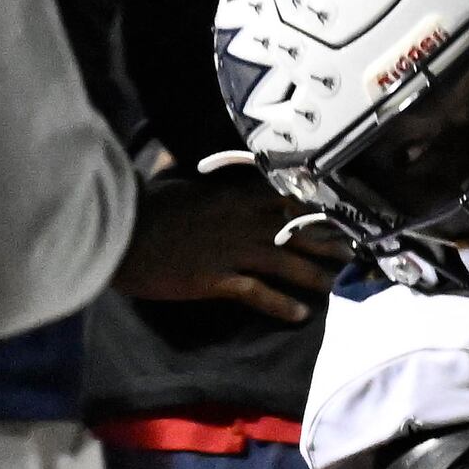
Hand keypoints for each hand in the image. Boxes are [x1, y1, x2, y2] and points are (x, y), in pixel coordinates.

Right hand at [113, 167, 347, 322]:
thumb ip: (188, 172)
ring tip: (335, 285)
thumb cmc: (141, 207)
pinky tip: (299, 315)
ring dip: (313, 275)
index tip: (338, 214)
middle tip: (353, 252)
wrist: (115, 234)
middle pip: (295, 230)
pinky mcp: (214, 279)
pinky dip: (280, 304)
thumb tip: (175, 153)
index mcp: (232, 197)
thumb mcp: (173, 183)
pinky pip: (256, 293)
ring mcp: (229, 251)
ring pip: (285, 262)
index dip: (314, 207)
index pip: (285, 198)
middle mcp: (240, 222)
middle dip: (326, 241)